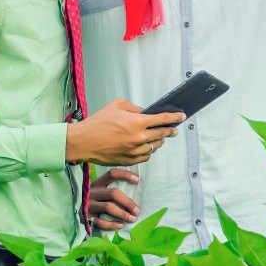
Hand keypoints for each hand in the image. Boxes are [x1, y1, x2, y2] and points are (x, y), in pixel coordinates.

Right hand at [66, 99, 183, 165]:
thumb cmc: (97, 122)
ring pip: (154, 147)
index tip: (182, 116)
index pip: (163, 119)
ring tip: (161, 138)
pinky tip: (147, 147)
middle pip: (162, 135)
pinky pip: (145, 157)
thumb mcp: (117, 105)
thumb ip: (134, 108)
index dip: (175, 118)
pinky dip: (148, 151)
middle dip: (170, 131)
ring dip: (159, 142)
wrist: (82, 141)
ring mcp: (133, 151)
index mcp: (137, 122)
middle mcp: (138, 138)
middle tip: (174, 129)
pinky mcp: (128, 160)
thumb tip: (145, 112)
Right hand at [90, 168, 140, 230]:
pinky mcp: (85, 218)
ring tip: (132, 218)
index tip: (138, 180)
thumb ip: (110, 190)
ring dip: (123, 214)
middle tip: (137, 210)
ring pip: (108, 207)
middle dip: (128, 202)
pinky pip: (100, 222)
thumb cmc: (91, 202)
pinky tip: (120, 225)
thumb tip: (134, 190)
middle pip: (113, 193)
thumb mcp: (98, 192)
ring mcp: (87, 205)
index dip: (125, 175)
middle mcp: (91, 193)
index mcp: (96, 184)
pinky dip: (112, 224)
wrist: (69, 214)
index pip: (112, 174)